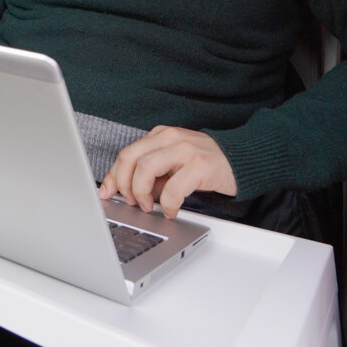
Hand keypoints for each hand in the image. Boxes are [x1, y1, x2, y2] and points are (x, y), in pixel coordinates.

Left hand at [98, 126, 237, 216]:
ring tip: (149, 206)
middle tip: (131, 202)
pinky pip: (172, 189)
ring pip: (145, 169)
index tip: (105, 193)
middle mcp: (169, 138)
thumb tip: (127, 192)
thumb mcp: (174, 164)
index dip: (112, 176)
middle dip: (123, 184)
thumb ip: (152, 174)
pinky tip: (170, 211)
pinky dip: (166, 204)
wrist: (241, 159)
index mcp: (159, 136)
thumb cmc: (205, 164)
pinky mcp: (200, 166)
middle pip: (129, 158)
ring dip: (141, 193)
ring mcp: (185, 149)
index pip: (126, 154)